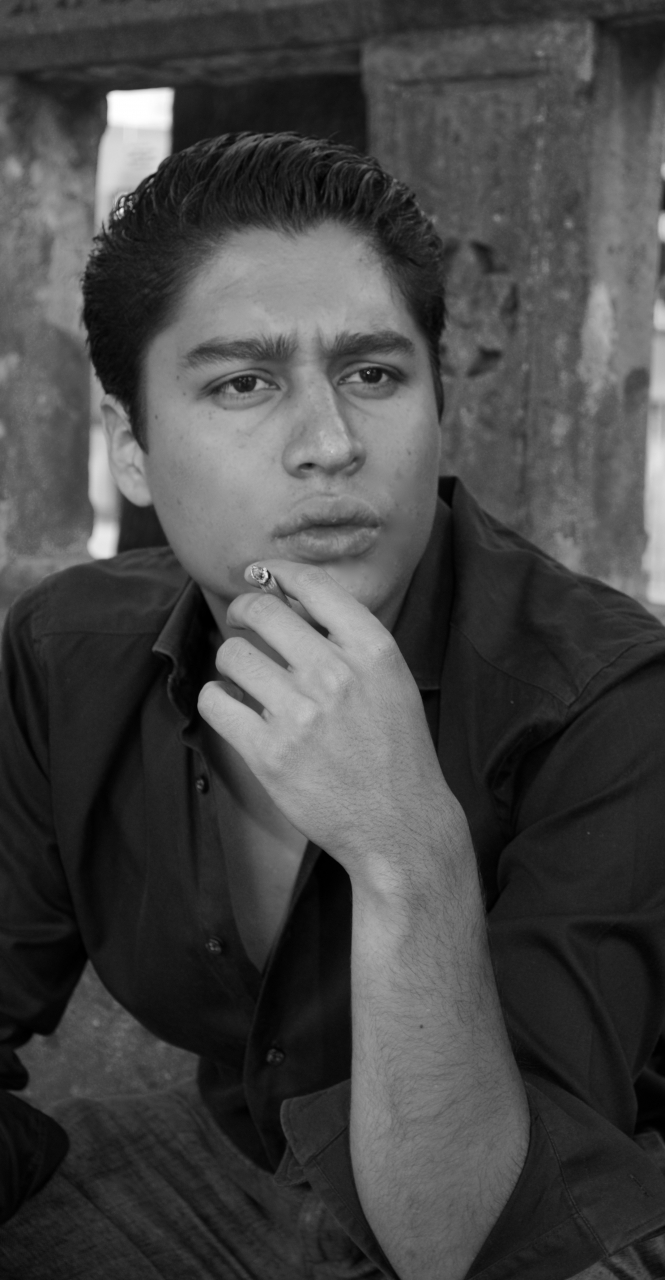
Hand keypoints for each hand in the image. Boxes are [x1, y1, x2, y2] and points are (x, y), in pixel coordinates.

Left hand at [198, 561, 464, 889]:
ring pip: (231, 654)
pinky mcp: (268, 753)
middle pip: (261, 611)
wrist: (400, 825)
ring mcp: (300, 715)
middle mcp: (335, 675)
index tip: (261, 575)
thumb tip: (289, 597)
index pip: (311, 584)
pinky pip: (214, 702)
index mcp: (372, 650)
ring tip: (245, 676)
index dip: (277, 572)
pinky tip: (234, 707)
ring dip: (231, 660)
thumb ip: (349, 639)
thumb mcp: (392, 680)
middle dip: (243, 610)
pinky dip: (217, 699)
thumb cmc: (395, 750)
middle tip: (240, 621)